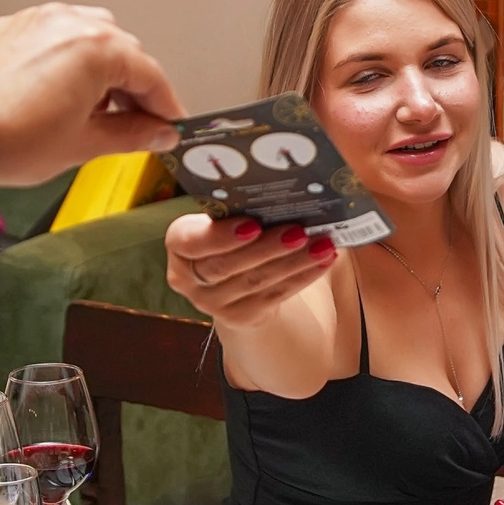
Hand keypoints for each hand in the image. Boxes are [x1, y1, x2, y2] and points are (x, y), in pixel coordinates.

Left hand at [0, 3, 183, 185]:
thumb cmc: (8, 137)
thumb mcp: (85, 144)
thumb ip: (132, 134)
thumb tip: (157, 132)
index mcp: (98, 48)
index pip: (151, 75)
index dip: (165, 106)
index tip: (168, 126)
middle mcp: (70, 23)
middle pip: (124, 51)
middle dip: (135, 87)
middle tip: (138, 123)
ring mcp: (38, 20)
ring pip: (90, 36)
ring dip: (103, 67)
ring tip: (97, 106)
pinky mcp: (12, 27)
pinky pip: (55, 36)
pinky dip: (69, 59)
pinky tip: (62, 91)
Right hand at [166, 214, 337, 324]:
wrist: (235, 276)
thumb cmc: (234, 233)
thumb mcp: (228, 217)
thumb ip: (242, 207)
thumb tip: (286, 187)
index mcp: (180, 245)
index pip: (190, 242)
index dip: (220, 236)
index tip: (252, 225)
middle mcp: (188, 278)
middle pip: (226, 266)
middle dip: (266, 248)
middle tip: (299, 232)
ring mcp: (213, 303)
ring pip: (255, 282)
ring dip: (293, 262)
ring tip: (323, 244)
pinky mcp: (240, 317)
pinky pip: (274, 296)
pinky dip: (303, 276)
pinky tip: (324, 261)